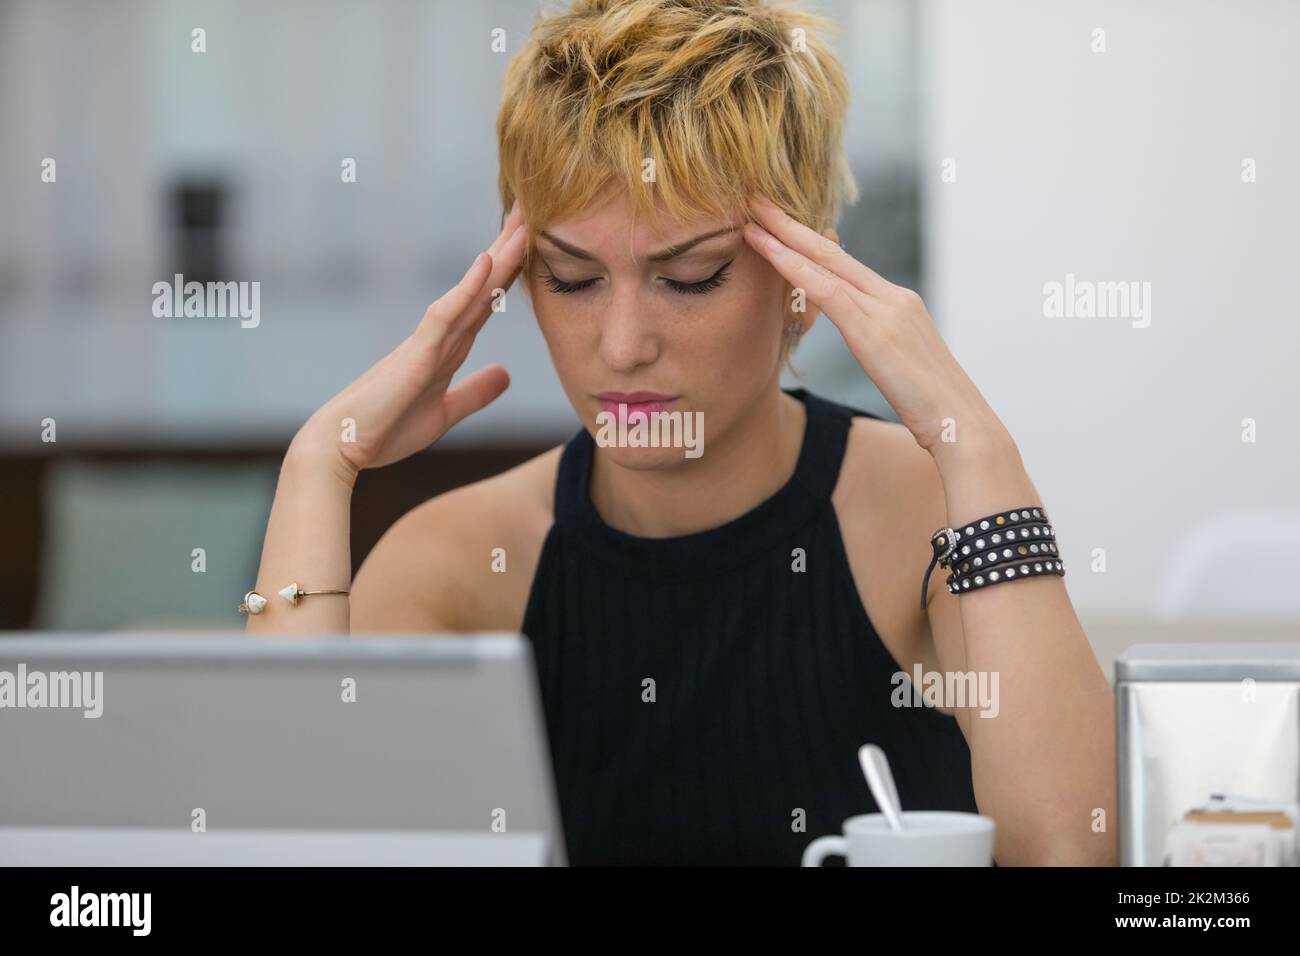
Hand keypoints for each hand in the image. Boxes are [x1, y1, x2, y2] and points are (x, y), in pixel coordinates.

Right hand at [293, 201, 528, 482]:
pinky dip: (467, 288)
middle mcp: (439, 336)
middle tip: (529, 208)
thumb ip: (474, 392)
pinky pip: (445, 314)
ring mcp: (427, 341)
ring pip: (470, 291)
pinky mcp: (416, 354)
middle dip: (507, 250)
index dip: (509, 272)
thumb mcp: (445, 412)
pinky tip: (487, 262)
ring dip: (497, 258)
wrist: (342, 446)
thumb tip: (505, 375)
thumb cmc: (385, 428)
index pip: (485, 302)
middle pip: (481, 286)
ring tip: (520, 223)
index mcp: (447, 348)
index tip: (531, 240)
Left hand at [743, 195, 1008, 458]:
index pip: (845, 264)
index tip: (780, 222)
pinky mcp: (875, 331)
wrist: (960, 422)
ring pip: (826, 264)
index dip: (810, 240)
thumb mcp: (900, 364)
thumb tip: (864, 340)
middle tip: (757, 201)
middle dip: (792, 225)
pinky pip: (827, 291)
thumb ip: (879, 342)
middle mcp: (892, 297)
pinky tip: (769, 254)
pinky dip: (795, 269)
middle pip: (832, 252)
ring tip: (752, 218)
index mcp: (897, 303)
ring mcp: (886, 310)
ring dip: (785, 239)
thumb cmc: (931, 406)